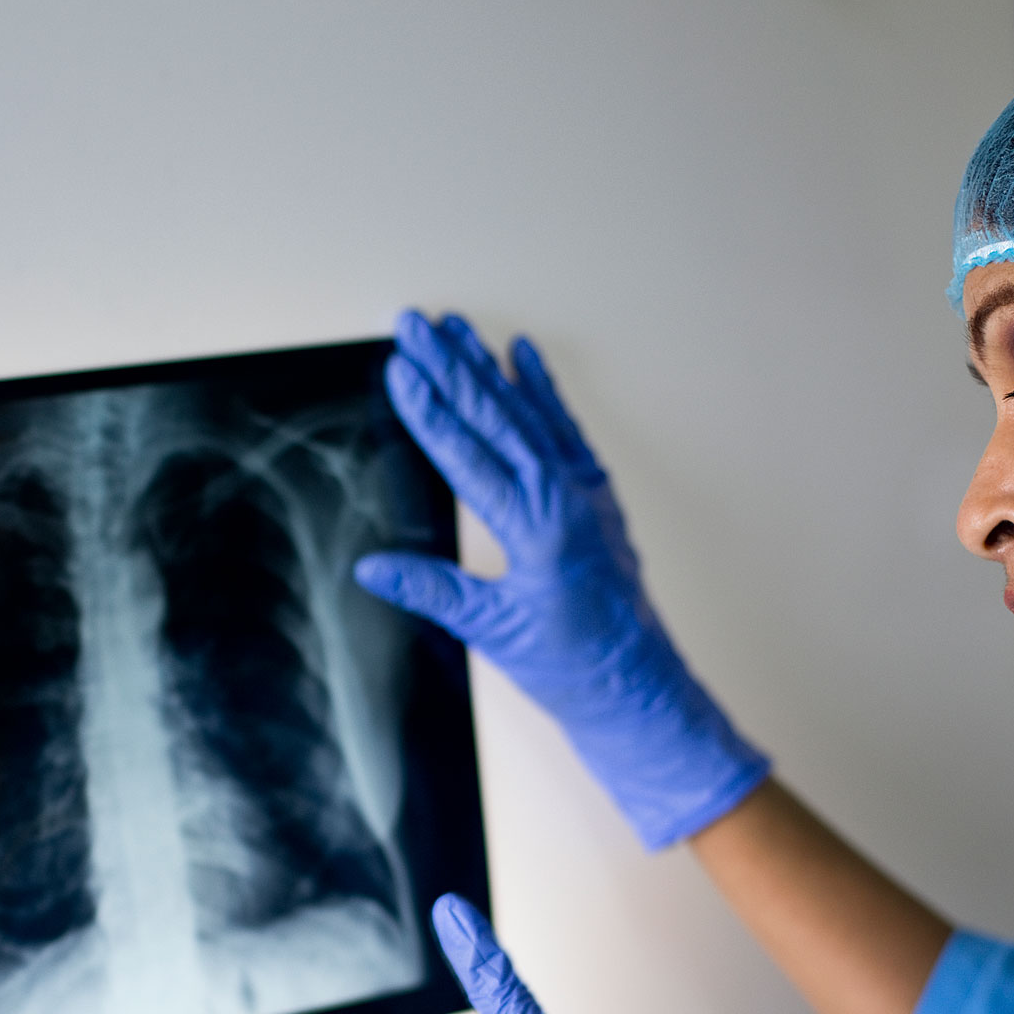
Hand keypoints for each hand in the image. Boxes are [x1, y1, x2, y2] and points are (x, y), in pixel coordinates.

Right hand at [354, 309, 767, 848]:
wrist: (638, 688)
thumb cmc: (575, 667)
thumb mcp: (494, 632)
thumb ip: (434, 591)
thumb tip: (375, 568)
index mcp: (537, 527)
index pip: (469, 454)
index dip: (430, 410)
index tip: (400, 370)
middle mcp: (565, 497)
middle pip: (497, 417)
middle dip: (451, 367)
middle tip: (415, 325)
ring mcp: (585, 492)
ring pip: (528, 414)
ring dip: (488, 369)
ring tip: (455, 329)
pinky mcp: (596, 496)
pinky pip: (564, 430)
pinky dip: (543, 392)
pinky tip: (523, 357)